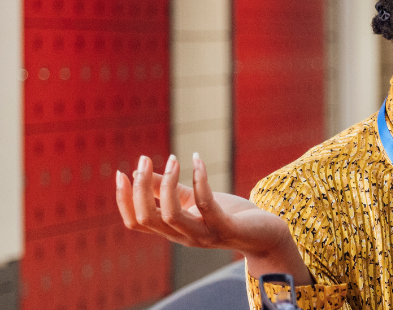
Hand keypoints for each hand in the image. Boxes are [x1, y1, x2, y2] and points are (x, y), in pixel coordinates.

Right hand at [114, 153, 312, 281]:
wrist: (267, 234)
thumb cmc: (230, 215)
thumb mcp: (193, 199)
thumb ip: (168, 189)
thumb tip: (141, 171)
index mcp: (173, 230)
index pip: (136, 222)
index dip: (124, 200)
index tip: (121, 173)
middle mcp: (184, 237)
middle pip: (147, 219)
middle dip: (140, 189)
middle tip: (144, 160)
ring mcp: (204, 235)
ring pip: (170, 216)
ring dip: (167, 184)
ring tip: (172, 159)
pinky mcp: (225, 228)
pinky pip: (205, 205)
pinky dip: (199, 180)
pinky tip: (197, 160)